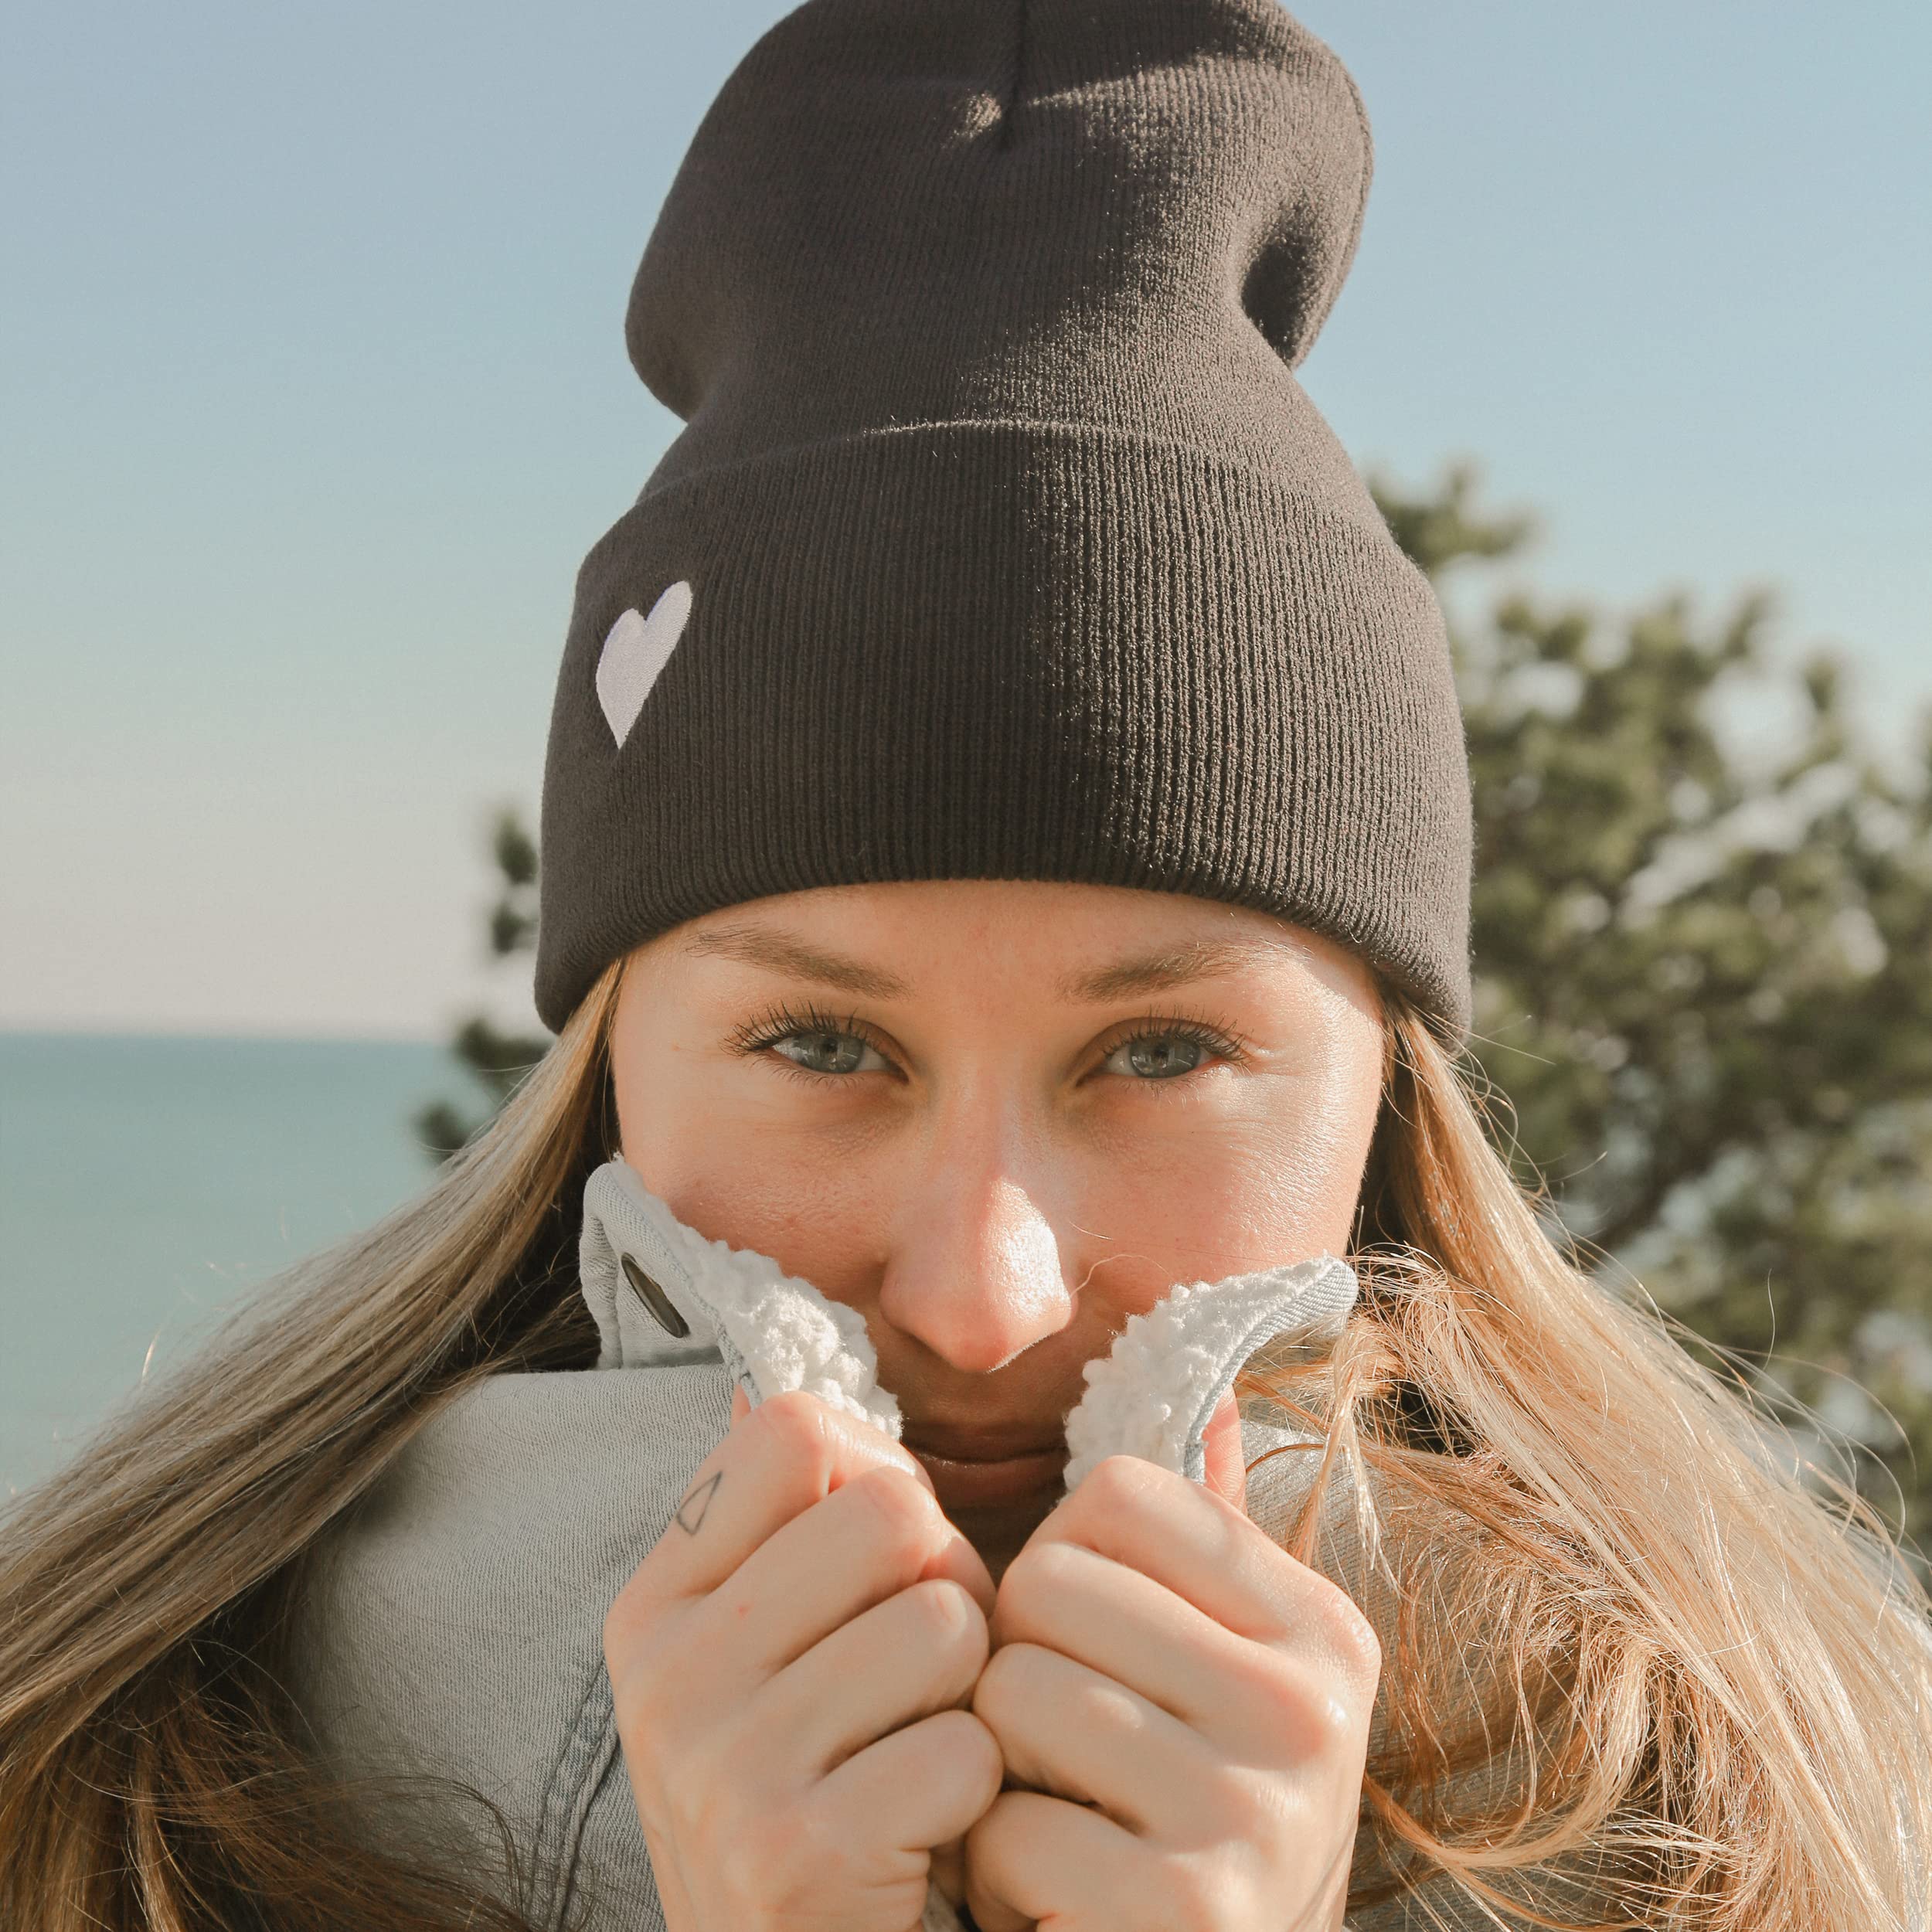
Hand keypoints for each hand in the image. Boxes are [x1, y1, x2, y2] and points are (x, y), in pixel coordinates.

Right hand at [604, 1386, 1003, 1931]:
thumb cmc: (821, 1797)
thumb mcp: (763, 1661)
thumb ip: (785, 1535)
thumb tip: (777, 1391)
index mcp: (659, 1602)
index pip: (799, 1430)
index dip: (882, 1481)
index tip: (881, 1570)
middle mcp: (666, 1670)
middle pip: (892, 1510)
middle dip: (950, 1583)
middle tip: (925, 1675)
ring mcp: (718, 1764)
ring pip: (945, 1621)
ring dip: (971, 1692)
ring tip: (922, 1750)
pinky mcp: (791, 1853)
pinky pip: (964, 1747)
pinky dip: (978, 1790)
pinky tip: (926, 1836)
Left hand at [962, 1391, 1380, 1931]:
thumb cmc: (1192, 1819)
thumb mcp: (1232, 1677)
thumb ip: (1213, 1548)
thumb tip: (1218, 1389)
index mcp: (1319, 1629)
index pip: (1118, 1495)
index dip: (1061, 1563)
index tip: (1089, 1649)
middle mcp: (1308, 1710)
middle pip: (1046, 1585)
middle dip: (1015, 1666)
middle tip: (1058, 1752)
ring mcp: (1255, 1813)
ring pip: (1012, 1695)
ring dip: (997, 1769)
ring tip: (1059, 1820)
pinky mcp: (1184, 1911)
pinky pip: (1003, 1826)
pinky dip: (998, 1870)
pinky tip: (1057, 1899)